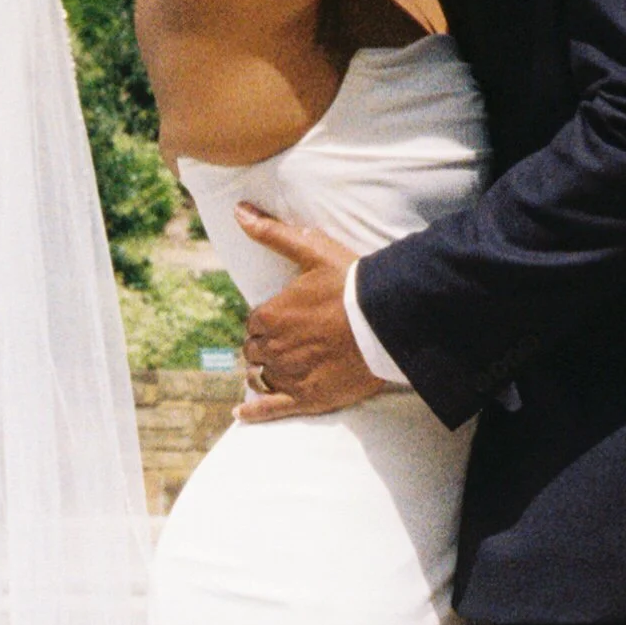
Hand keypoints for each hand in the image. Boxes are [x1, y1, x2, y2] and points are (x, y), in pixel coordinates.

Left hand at [236, 211, 382, 419]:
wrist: (387, 320)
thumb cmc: (350, 282)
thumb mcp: (311, 250)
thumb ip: (272, 233)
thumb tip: (238, 210)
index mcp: (269, 315)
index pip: (254, 323)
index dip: (268, 322)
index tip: (286, 320)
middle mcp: (272, 348)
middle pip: (255, 351)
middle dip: (266, 347)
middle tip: (290, 342)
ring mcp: (288, 375)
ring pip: (259, 376)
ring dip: (263, 371)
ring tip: (278, 368)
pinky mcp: (307, 398)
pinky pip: (269, 409)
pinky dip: (253, 412)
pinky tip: (242, 414)